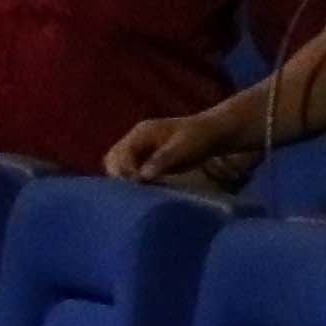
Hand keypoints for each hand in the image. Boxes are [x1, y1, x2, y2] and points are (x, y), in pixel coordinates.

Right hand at [104, 106, 232, 184]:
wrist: (212, 134)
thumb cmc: (200, 138)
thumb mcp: (183, 147)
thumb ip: (163, 159)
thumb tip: (143, 176)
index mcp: (142, 133)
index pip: (120, 153)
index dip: (124, 170)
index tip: (137, 184)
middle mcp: (135, 141)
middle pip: (113, 160)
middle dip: (119, 177)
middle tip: (134, 192)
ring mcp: (139, 151)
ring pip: (118, 168)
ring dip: (124, 181)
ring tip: (138, 193)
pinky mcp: (144, 161)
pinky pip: (130, 173)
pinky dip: (133, 183)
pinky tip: (143, 192)